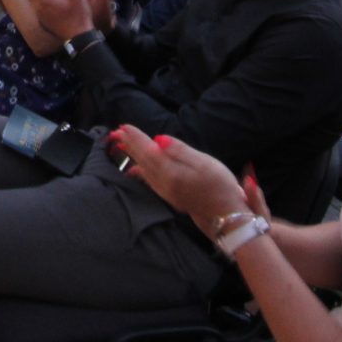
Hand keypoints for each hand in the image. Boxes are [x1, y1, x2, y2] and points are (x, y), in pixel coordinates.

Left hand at [110, 128, 248, 230]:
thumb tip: (158, 139)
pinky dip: (139, 171)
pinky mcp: (170, 196)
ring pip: (143, 170)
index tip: (124, 126)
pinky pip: (148, 180)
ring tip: (121, 145)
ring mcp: (166, 191)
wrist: (226, 215)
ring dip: (132, 156)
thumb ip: (179, 151)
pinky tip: (134, 169)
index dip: (136, 138)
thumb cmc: (220, 185)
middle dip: (129, 145)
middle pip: (142, 160)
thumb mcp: (203, 163)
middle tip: (115, 132)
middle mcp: (163, 183)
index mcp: (170, 171)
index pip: (148, 150)